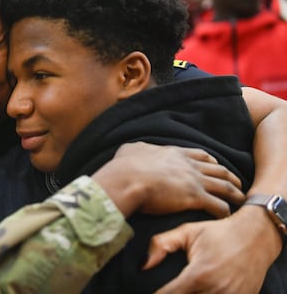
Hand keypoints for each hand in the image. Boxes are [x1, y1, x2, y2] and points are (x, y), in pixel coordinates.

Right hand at [96, 142, 244, 217]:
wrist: (127, 179)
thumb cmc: (124, 166)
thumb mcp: (130, 150)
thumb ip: (138, 149)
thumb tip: (134, 150)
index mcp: (175, 153)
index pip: (201, 155)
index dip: (211, 162)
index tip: (217, 166)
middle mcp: (189, 165)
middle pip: (218, 169)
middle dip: (230, 177)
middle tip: (237, 184)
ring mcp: (194, 180)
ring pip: (224, 186)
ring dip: (235, 194)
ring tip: (241, 200)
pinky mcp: (195, 198)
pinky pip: (218, 205)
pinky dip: (226, 211)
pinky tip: (228, 217)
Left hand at [144, 207, 281, 293]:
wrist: (256, 236)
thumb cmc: (218, 233)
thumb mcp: (188, 231)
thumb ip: (162, 244)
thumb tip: (143, 264)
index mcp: (200, 274)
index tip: (149, 291)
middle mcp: (216, 289)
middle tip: (169, 289)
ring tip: (184, 288)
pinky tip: (201, 290)